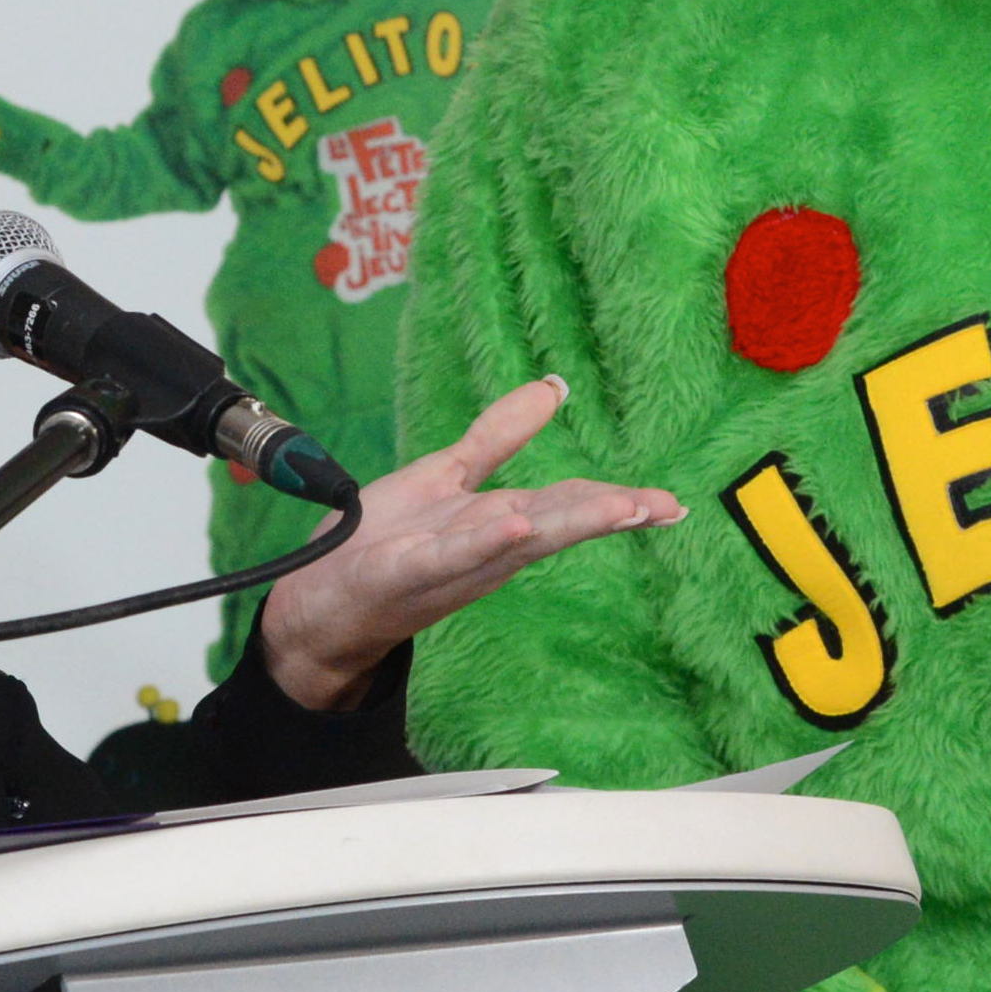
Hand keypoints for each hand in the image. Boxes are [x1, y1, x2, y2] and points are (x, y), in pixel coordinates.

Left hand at [254, 376, 679, 709]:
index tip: (671, 503)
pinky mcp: (403, 570)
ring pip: (516, 540)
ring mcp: (447, 562)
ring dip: (566, 524)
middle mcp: (485, 547)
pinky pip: (448, 555)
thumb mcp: (448, 475)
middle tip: (665, 508)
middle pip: (556, 523)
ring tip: (618, 508)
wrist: (319, 604)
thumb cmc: (385, 540)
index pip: (568, 506)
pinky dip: (483, 542)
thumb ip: (501, 435)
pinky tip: (514, 527)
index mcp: (499, 523)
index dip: (619, 502)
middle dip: (611, 514)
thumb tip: (554, 387)